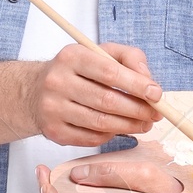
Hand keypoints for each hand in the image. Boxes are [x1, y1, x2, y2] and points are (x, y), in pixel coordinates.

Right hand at [30, 41, 163, 145]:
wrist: (35, 91)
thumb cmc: (76, 71)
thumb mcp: (100, 53)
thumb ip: (129, 58)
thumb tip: (149, 81)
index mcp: (71, 57)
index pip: (109, 72)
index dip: (137, 85)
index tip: (157, 94)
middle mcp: (57, 82)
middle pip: (107, 101)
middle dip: (138, 110)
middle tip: (155, 114)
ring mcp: (53, 108)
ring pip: (100, 123)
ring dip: (129, 126)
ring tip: (144, 124)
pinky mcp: (53, 131)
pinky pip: (90, 138)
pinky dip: (109, 135)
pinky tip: (118, 129)